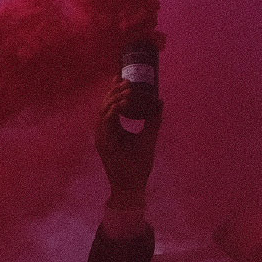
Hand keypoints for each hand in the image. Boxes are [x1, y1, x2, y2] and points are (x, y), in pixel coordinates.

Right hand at [96, 79, 161, 206]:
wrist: (133, 185)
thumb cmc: (139, 164)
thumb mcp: (149, 136)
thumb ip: (153, 119)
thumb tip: (159, 100)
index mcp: (112, 128)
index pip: (110, 104)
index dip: (114, 89)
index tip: (121, 77)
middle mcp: (104, 131)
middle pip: (105, 104)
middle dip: (114, 91)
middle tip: (127, 81)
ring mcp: (102, 137)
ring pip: (104, 111)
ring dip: (115, 99)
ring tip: (127, 91)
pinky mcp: (103, 144)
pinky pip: (105, 124)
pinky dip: (112, 112)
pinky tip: (121, 105)